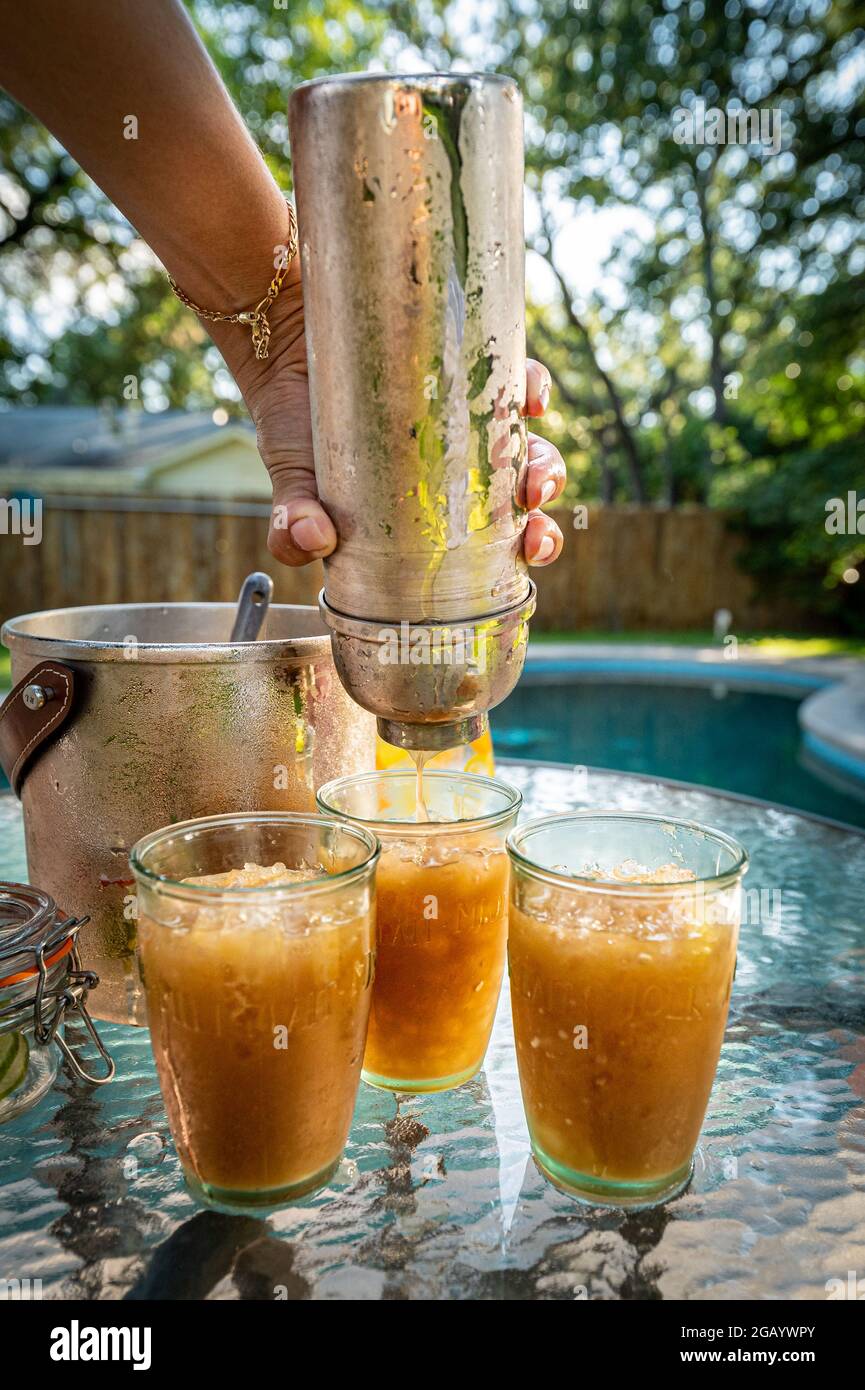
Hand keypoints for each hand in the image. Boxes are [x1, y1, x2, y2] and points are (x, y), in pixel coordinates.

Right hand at [236, 269, 564, 567]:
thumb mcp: (292, 478)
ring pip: (531, 446)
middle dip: (542, 516)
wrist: (283, 341)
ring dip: (546, 464)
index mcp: (433, 508)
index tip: (528, 551)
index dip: (522, 547)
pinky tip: (532, 401)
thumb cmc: (297, 422)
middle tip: (533, 524)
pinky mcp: (468, 364)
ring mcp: (470, 416)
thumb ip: (291, 523)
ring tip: (532, 475)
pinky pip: (517, 377)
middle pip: (523, 497)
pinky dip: (533, 389)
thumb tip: (310, 542)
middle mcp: (461, 465)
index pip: (495, 540)